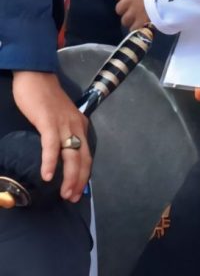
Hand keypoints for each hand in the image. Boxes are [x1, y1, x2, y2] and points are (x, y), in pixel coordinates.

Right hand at [11, 69, 90, 202]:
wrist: (36, 77)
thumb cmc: (44, 98)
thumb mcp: (59, 118)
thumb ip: (62, 133)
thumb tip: (58, 152)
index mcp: (80, 126)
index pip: (86, 156)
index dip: (84, 175)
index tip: (79, 192)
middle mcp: (77, 127)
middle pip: (83, 160)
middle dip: (79, 182)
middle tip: (73, 198)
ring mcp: (64, 125)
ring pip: (71, 156)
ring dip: (69, 177)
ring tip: (66, 193)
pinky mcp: (49, 122)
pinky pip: (52, 146)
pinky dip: (50, 162)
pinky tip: (47, 176)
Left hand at [115, 0, 153, 31]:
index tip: (134, 0)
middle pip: (120, 8)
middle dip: (127, 10)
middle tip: (137, 12)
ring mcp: (133, 11)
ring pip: (125, 20)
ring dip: (131, 21)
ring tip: (141, 21)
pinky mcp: (140, 22)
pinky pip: (134, 29)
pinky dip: (139, 28)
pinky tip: (145, 27)